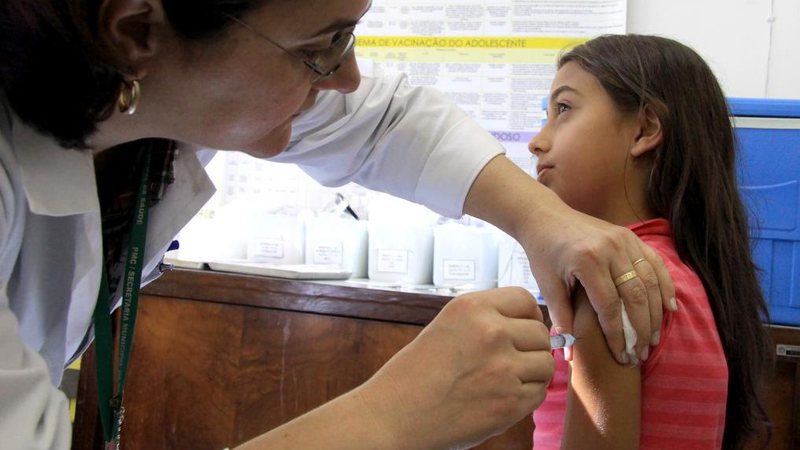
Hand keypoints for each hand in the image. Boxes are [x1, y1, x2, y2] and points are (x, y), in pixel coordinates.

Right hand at [357, 287, 553, 449]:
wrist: (395, 413)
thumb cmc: (418, 372)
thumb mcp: (449, 325)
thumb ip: (488, 320)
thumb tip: (535, 326)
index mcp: (472, 307)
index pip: (526, 299)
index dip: (527, 316)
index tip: (519, 330)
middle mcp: (491, 332)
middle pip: (540, 333)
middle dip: (530, 347)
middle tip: (508, 362)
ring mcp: (504, 368)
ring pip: (545, 363)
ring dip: (532, 372)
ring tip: (505, 380)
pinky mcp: (510, 402)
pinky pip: (540, 392)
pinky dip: (527, 396)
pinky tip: (501, 396)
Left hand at [524, 208, 675, 364]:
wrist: (545, 216)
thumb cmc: (543, 253)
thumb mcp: (547, 285)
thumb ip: (561, 318)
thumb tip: (569, 353)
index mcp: (588, 261)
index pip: (610, 306)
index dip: (618, 334)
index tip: (621, 355)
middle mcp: (610, 249)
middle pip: (636, 296)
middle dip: (640, 329)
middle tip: (641, 353)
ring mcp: (624, 240)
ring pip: (650, 281)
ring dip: (655, 313)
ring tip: (653, 338)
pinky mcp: (630, 236)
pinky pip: (654, 263)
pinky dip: (664, 285)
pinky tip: (669, 307)